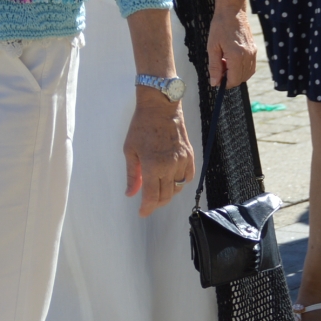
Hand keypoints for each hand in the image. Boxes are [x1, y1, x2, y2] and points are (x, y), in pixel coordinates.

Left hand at [124, 92, 194, 216]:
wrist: (160, 107)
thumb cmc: (141, 126)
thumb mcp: (130, 150)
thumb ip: (132, 175)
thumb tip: (131, 194)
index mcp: (153, 165)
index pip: (152, 197)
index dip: (147, 208)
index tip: (142, 212)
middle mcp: (170, 166)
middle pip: (166, 196)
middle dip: (156, 203)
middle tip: (148, 203)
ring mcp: (182, 161)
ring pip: (178, 188)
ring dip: (167, 194)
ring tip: (158, 190)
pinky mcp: (190, 156)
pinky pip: (188, 177)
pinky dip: (180, 183)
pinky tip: (171, 179)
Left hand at [207, 0, 255, 87]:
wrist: (232, 11)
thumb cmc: (219, 27)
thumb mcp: (212, 47)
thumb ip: (214, 67)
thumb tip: (215, 83)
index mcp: (236, 56)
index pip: (234, 80)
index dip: (225, 84)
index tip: (217, 80)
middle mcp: (248, 56)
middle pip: (242, 78)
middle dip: (230, 78)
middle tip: (219, 67)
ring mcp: (253, 53)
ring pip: (248, 73)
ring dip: (236, 73)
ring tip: (225, 61)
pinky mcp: (254, 49)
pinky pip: (251, 66)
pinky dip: (242, 68)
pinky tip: (231, 59)